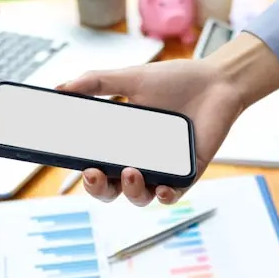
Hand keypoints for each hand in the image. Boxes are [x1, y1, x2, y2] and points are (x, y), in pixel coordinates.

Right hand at [57, 33, 278, 206]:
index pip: (97, 168)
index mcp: (122, 146)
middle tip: (94, 173)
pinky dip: (164, 196)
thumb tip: (61, 87)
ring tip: (131, 171)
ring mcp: (163, 172)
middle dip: (99, 189)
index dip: (85, 174)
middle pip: (112, 191)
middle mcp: (140, 163)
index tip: (75, 164)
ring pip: (139, 197)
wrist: (217, 81)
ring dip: (131, 191)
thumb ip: (96, 83)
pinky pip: (172, 196)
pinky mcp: (187, 175)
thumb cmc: (175, 81)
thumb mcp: (131, 79)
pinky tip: (160, 188)